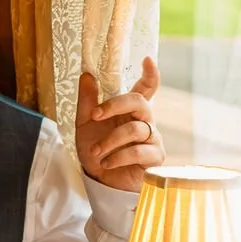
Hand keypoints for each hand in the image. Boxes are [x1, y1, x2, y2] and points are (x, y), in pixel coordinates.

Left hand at [75, 57, 164, 191]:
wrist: (100, 181)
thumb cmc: (96, 151)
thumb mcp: (85, 125)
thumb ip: (87, 101)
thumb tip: (87, 74)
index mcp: (129, 111)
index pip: (145, 89)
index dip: (150, 75)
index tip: (148, 59)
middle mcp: (144, 121)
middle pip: (139, 102)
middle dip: (115, 105)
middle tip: (95, 115)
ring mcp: (152, 139)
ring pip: (135, 129)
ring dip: (110, 140)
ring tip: (96, 151)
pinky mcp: (154, 158)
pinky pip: (139, 151)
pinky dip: (118, 156)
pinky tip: (107, 163)